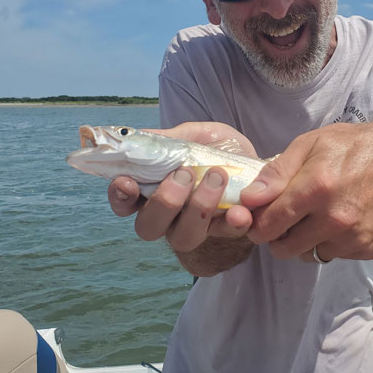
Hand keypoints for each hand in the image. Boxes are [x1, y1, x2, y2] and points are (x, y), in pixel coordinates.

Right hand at [107, 122, 257, 252]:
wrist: (252, 159)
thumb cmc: (213, 148)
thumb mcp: (192, 135)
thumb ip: (168, 139)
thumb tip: (140, 137)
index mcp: (151, 190)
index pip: (124, 202)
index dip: (120, 197)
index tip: (127, 182)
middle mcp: (168, 216)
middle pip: (148, 227)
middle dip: (165, 201)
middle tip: (185, 173)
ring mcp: (195, 227)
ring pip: (184, 237)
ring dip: (199, 208)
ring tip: (217, 176)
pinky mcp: (226, 231)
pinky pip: (226, 235)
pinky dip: (232, 222)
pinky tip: (239, 210)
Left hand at [240, 121, 372, 262]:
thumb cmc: (352, 146)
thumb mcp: (309, 144)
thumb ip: (276, 173)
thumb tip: (248, 200)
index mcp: (316, 189)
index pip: (269, 225)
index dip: (257, 224)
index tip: (257, 219)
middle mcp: (335, 219)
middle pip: (284, 249)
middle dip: (277, 236)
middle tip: (284, 218)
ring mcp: (353, 237)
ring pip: (308, 254)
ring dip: (304, 241)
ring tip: (315, 215)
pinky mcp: (368, 248)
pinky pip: (333, 254)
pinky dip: (329, 242)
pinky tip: (339, 219)